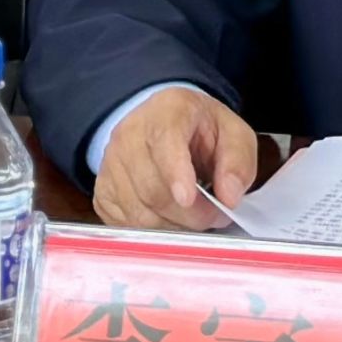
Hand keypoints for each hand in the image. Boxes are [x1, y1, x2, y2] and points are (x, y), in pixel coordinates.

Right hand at [92, 86, 258, 231]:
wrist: (163, 124)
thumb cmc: (200, 130)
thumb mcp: (233, 133)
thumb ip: (238, 161)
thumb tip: (230, 196)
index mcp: (168, 111)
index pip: (165, 142)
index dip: (176, 173)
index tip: (188, 197)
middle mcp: (130, 135)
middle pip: (153, 188)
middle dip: (190, 213)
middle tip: (215, 216)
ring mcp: (110, 164)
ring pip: (139, 212)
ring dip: (173, 225)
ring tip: (195, 217)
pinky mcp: (102, 191)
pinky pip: (125, 224)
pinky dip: (153, 230)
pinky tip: (170, 218)